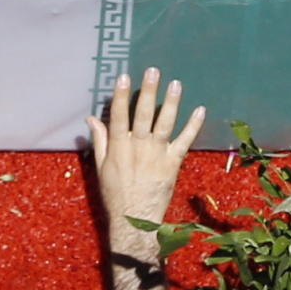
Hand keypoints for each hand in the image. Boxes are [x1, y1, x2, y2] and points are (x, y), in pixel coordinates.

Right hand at [88, 68, 204, 255]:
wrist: (134, 219)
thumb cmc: (115, 194)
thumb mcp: (101, 167)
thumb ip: (99, 140)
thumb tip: (91, 119)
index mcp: (119, 146)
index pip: (119, 116)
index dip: (122, 96)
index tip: (124, 76)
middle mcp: (138, 146)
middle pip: (143, 114)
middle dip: (148, 91)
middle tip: (153, 70)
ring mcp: (157, 154)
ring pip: (165, 122)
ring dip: (171, 102)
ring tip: (176, 83)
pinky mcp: (172, 162)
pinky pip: (185, 141)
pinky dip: (193, 126)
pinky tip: (200, 110)